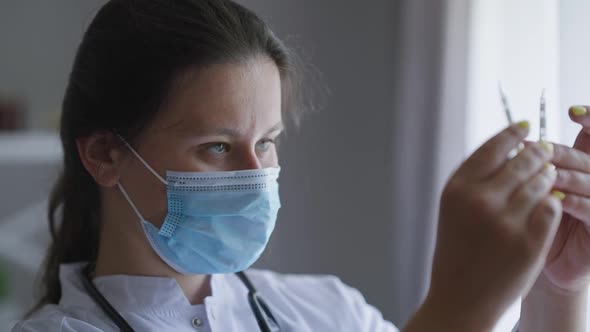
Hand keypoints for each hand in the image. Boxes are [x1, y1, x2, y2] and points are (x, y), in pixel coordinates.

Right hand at [419, 122, 562, 330]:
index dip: (513, 133)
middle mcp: (479, 200)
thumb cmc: (456, 251)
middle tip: (546, 149)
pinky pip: (551, 207)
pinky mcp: (529, 241)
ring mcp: (505, 221)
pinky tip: (551, 200)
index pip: (492, 147)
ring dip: (548, 175)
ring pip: (540, 181)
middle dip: (537, 152)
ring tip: (549, 175)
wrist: (460, 297)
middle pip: (521, 160)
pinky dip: (553, 201)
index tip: (526, 127)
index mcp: (457, 189)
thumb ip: (476, 179)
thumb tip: (509, 148)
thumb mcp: (453, 209)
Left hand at [541, 105, 589, 291]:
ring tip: (544, 174)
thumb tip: (513, 138)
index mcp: (578, 167)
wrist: (534, 264)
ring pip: (589, 179)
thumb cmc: (528, 223)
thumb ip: (528, 165)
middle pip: (584, 156)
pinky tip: (555, 199)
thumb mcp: (527, 190)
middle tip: (539, 149)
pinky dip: (573, 201)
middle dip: (560, 152)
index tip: (573, 111)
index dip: (589, 119)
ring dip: (565, 175)